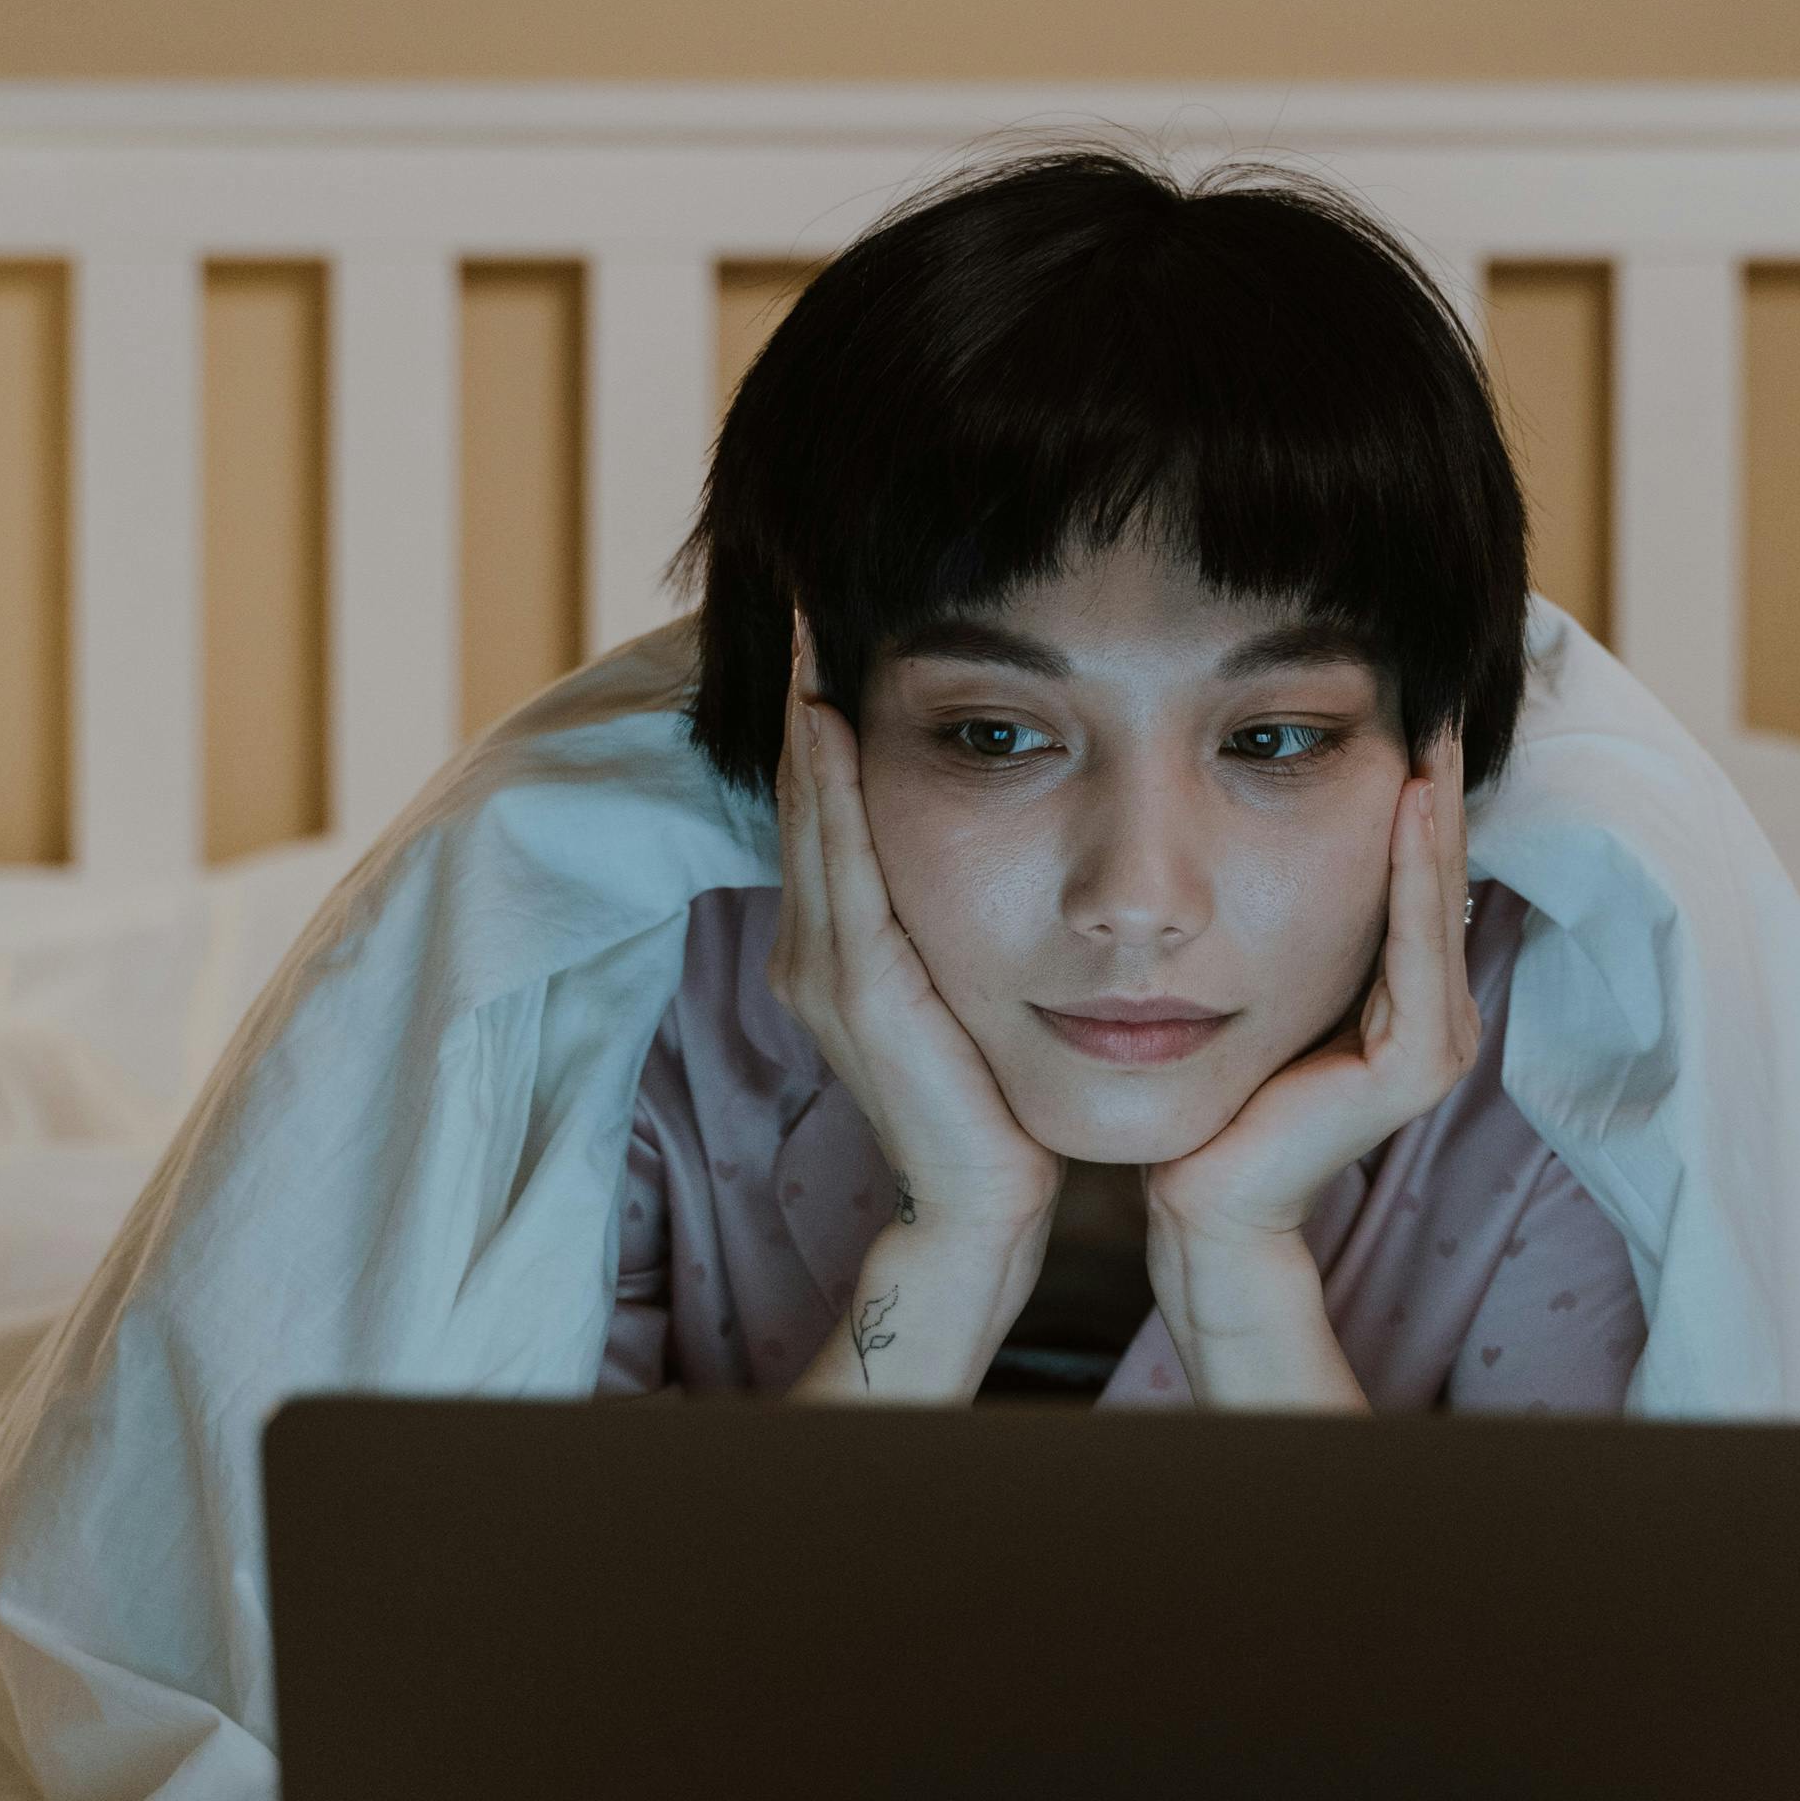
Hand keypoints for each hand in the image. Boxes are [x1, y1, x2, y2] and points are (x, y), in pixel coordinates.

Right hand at [770, 612, 1061, 1241]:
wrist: (988, 1206)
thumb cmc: (994, 1094)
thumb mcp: (969, 979)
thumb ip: (954, 911)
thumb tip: (999, 817)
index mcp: (837, 944)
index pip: (821, 806)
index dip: (817, 718)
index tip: (828, 622)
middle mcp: (812, 952)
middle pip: (802, 797)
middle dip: (800, 696)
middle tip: (802, 594)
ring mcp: (823, 974)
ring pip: (811, 821)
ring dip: (806, 726)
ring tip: (810, 635)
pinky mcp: (858, 997)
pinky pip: (840, 871)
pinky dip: (829, 793)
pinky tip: (829, 725)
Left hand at [1139, 730, 1478, 1412]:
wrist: (1199, 1193)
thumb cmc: (1210, 1086)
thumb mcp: (1245, 973)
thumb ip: (1270, 910)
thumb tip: (1239, 806)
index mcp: (1400, 989)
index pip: (1411, 869)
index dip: (1410, 791)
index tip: (1398, 703)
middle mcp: (1431, 1010)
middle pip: (1434, 875)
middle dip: (1431, 784)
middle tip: (1426, 693)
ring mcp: (1432, 1041)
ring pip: (1432, 903)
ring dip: (1431, 817)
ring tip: (1424, 735)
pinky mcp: (1415, 1069)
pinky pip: (1416, 956)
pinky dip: (1409, 879)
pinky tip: (1401, 810)